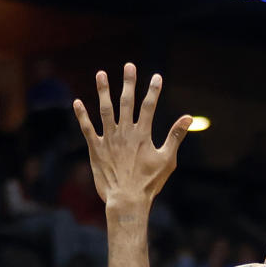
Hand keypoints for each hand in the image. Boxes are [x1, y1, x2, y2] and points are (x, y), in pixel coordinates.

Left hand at [73, 64, 191, 206]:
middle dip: (129, 83)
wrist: (126, 201)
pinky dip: (82, 116)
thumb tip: (189, 118)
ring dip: (103, 91)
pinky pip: (87, 129)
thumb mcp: (167, 160)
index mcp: (142, 134)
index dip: (153, 90)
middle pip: (127, 102)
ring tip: (101, 73)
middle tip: (129, 65)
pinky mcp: (96, 149)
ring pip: (105, 110)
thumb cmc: (148, 183)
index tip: (157, 77)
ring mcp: (109, 140)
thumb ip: (175, 136)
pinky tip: (77, 103)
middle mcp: (125, 132)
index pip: (149, 106)